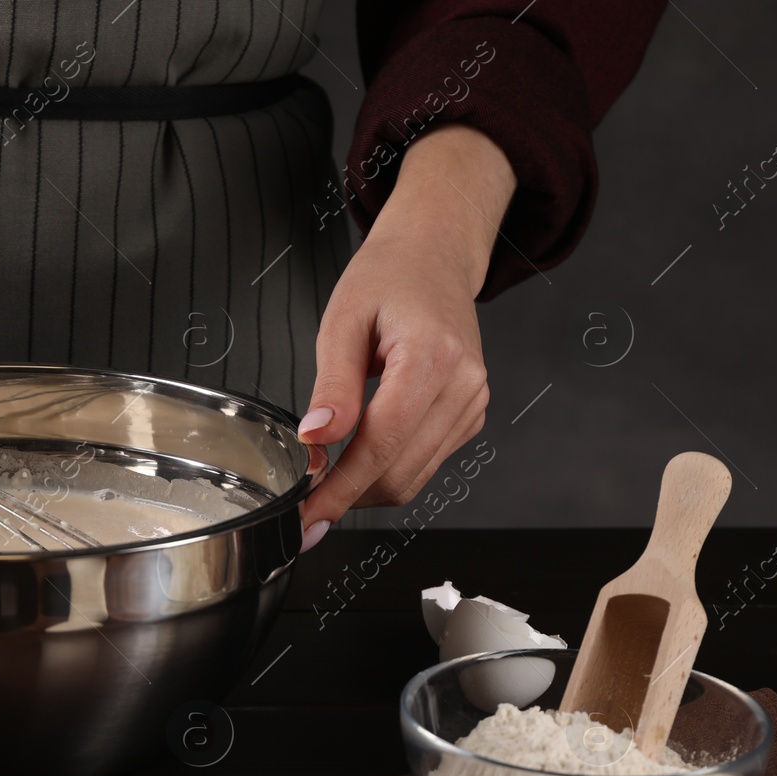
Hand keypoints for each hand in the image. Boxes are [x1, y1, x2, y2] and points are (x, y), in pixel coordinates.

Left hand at [297, 125, 514, 550]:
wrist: (432, 259)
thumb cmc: (387, 279)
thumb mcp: (342, 321)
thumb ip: (332, 385)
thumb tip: (317, 439)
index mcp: (431, 357)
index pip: (383, 444)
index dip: (340, 488)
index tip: (307, 516)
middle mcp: (463, 385)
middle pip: (399, 472)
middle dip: (348, 497)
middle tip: (304, 505)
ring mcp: (472, 402)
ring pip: (413, 478)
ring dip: (365, 491)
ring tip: (324, 482)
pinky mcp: (469, 414)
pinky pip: (425, 463)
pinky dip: (387, 473)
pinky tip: (358, 461)